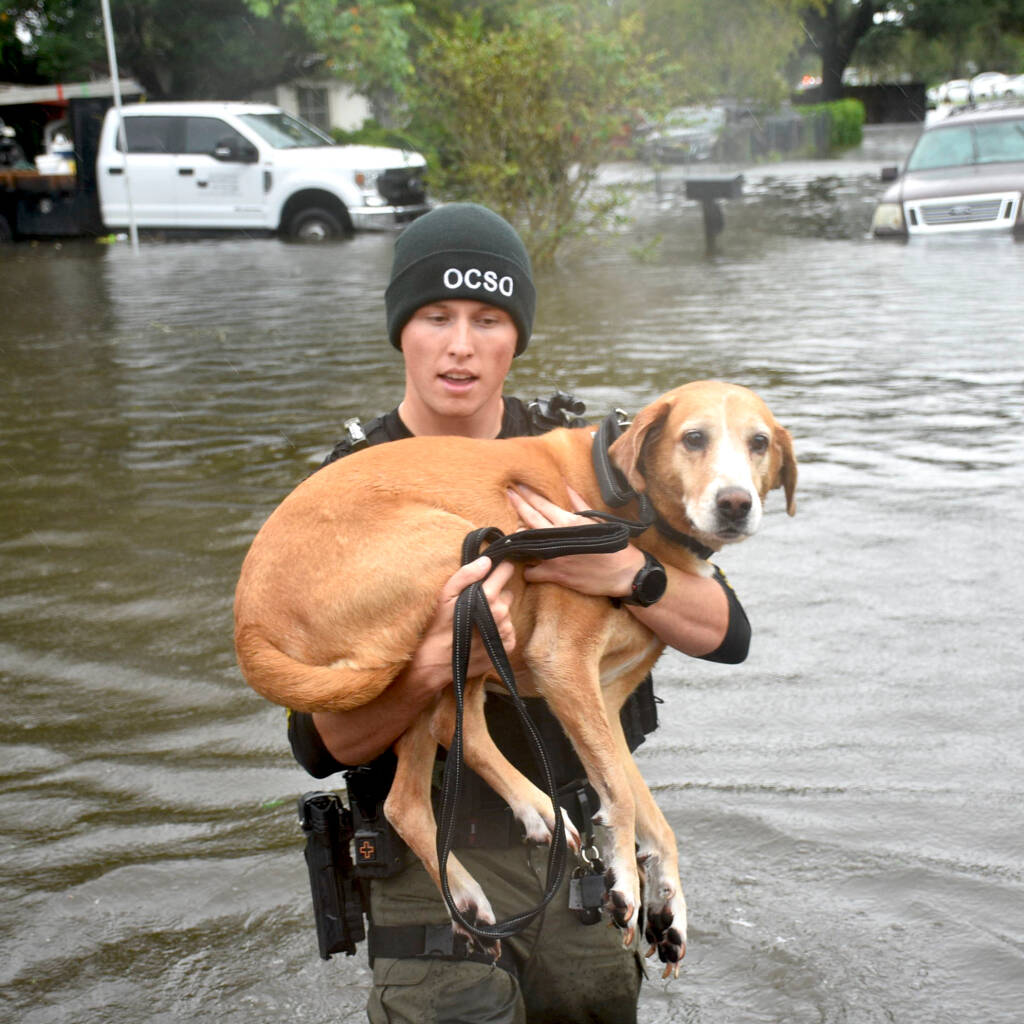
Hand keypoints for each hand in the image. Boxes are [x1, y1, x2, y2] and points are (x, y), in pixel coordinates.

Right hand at [404, 555, 516, 692]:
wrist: (438, 662)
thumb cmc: (440, 626)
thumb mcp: (446, 595)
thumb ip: (466, 574)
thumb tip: (487, 560)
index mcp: (488, 597)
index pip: (507, 571)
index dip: (500, 569)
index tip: (494, 573)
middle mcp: (501, 613)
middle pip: (508, 593)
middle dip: (496, 595)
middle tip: (478, 605)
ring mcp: (506, 631)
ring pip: (508, 613)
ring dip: (497, 614)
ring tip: (478, 623)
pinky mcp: (508, 646)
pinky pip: (509, 630)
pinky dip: (499, 630)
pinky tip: (484, 635)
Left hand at [507, 484, 643, 597]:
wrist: (625, 574)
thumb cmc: (614, 545)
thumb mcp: (597, 521)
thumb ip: (579, 503)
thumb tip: (567, 485)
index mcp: (570, 523)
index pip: (542, 504)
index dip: (527, 494)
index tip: (516, 485)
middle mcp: (559, 539)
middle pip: (530, 518)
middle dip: (517, 504)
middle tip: (508, 494)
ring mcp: (555, 558)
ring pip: (525, 545)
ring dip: (518, 538)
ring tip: (515, 532)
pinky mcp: (555, 575)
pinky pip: (531, 572)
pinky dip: (527, 568)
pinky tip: (528, 564)